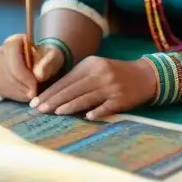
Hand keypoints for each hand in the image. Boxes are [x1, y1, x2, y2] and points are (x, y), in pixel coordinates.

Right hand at [0, 34, 64, 101]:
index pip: (12, 58)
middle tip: (34, 93)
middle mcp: (0, 51)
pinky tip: (24, 95)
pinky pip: (0, 88)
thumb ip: (48, 64)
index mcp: (13, 41)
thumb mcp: (53, 57)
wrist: (41, 61)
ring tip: (31, 94)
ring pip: (2, 82)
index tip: (36, 85)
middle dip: (21, 86)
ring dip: (18, 92)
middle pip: (7, 72)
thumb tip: (39, 75)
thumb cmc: (46, 57)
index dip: (23, 75)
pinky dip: (13, 94)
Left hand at [31, 56, 156, 120]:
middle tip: (39, 109)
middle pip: (73, 89)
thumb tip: (54, 94)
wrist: (144, 76)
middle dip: (54, 100)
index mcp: (91, 64)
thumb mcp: (96, 69)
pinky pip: (107, 107)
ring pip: (87, 97)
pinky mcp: (122, 99)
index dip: (50, 91)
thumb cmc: (114, 74)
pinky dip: (97, 112)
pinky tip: (87, 117)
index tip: (36, 101)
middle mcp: (100, 74)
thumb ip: (78, 78)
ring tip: (56, 113)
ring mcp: (112, 86)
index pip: (66, 80)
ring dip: (70, 106)